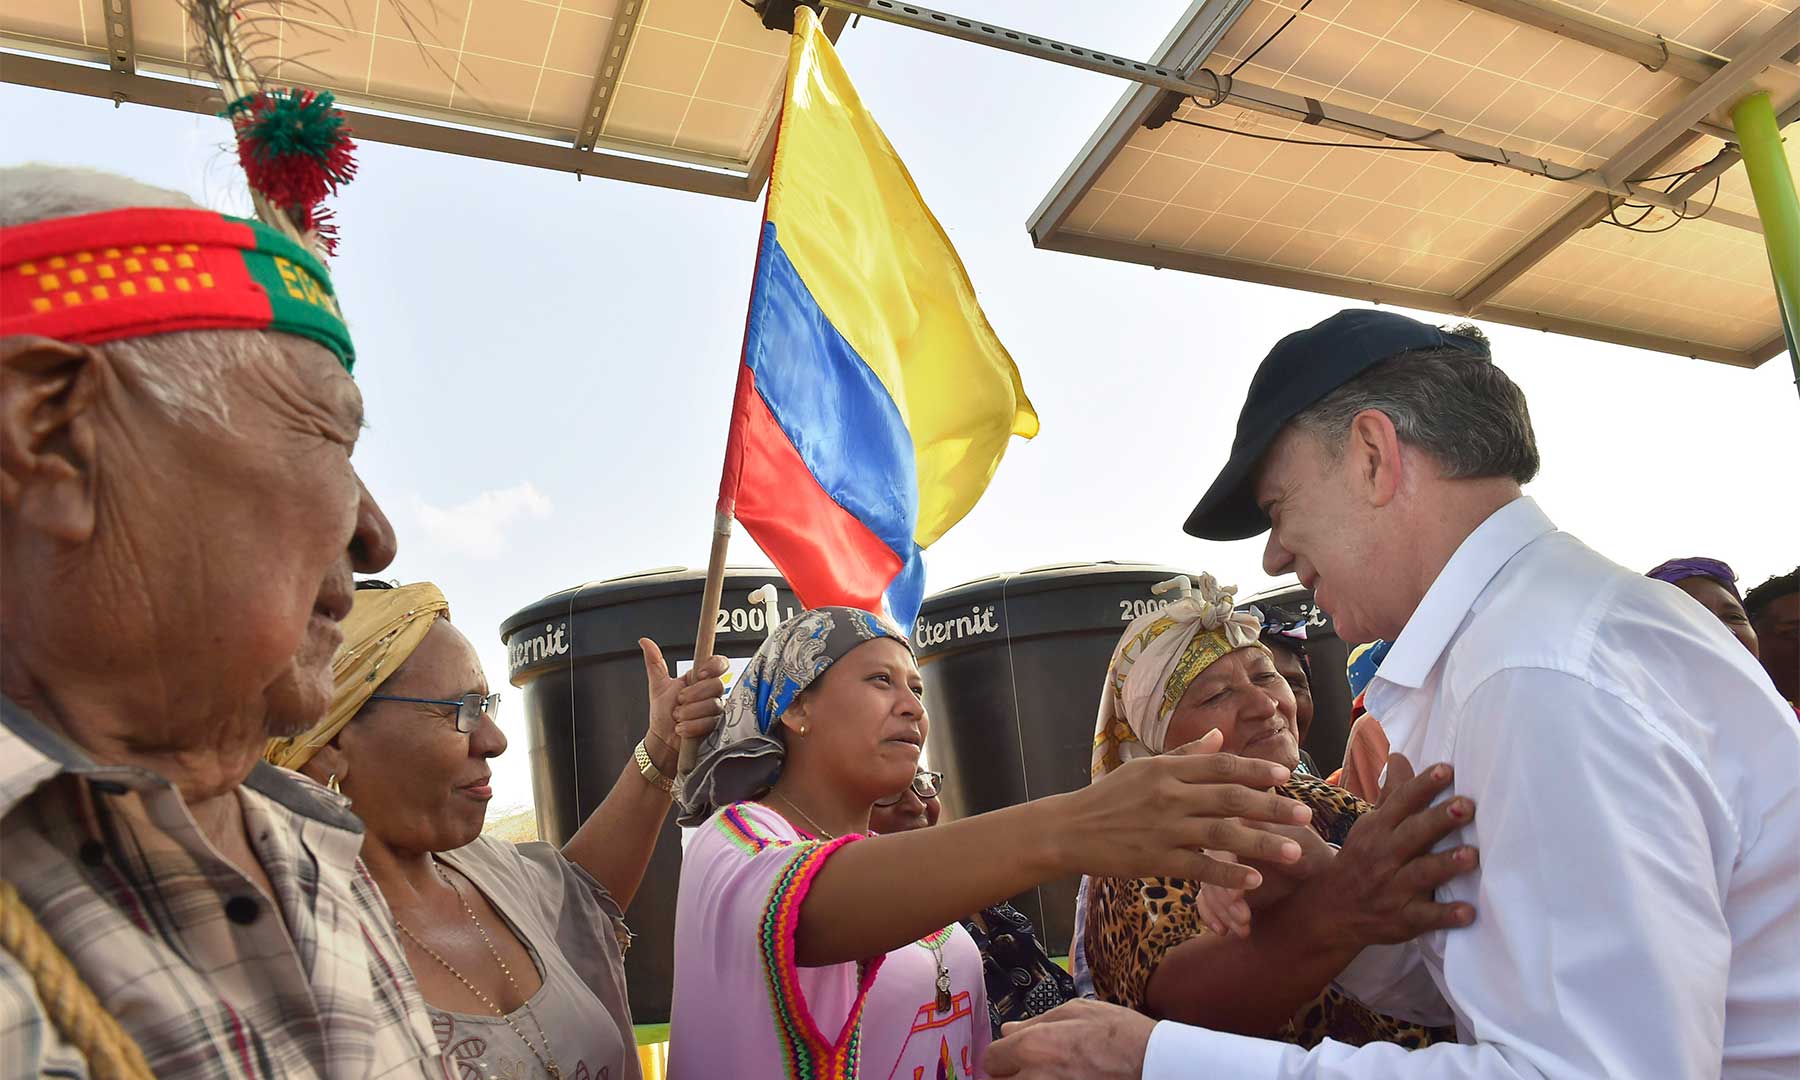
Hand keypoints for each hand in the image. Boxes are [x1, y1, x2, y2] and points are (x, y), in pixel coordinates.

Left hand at [640, 639, 727, 765]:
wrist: (662, 738)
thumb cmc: (663, 712)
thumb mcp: (658, 685)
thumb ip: (655, 662)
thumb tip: (645, 641)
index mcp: (700, 678)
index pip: (719, 663)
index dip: (713, 667)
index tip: (699, 674)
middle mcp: (711, 692)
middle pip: (717, 685)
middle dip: (694, 694)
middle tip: (679, 702)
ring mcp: (715, 709)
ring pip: (713, 705)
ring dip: (690, 712)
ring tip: (678, 717)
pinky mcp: (717, 726)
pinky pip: (710, 722)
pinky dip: (692, 726)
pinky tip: (681, 728)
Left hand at [984, 999, 1154, 1078]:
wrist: (1153, 1064)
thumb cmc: (1120, 1035)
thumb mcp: (1078, 1011)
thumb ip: (1036, 1021)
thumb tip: (1009, 1030)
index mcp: (1034, 1046)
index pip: (991, 1059)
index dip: (1002, 1056)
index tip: (1011, 1056)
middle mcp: (1036, 1077)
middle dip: (1011, 1075)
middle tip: (1030, 1067)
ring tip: (1049, 1075)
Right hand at [1056, 729, 1313, 889]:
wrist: (1069, 830)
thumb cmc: (1108, 797)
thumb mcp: (1143, 768)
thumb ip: (1183, 754)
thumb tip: (1219, 736)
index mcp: (1166, 770)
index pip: (1221, 766)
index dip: (1256, 771)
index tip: (1286, 777)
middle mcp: (1169, 795)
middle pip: (1230, 798)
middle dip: (1272, 807)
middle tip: (1305, 815)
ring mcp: (1163, 829)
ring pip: (1222, 834)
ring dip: (1261, 843)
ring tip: (1293, 851)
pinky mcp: (1155, 859)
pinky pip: (1199, 867)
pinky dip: (1227, 874)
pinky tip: (1253, 880)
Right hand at [1196, 821, 1332, 935]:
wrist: (1318, 874)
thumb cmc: (1312, 855)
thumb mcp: (1303, 847)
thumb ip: (1285, 845)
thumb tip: (1274, 842)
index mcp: (1242, 822)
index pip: (1225, 842)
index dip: (1228, 869)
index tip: (1238, 895)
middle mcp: (1226, 841)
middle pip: (1211, 868)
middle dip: (1225, 898)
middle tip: (1244, 918)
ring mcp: (1221, 864)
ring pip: (1208, 886)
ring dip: (1223, 910)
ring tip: (1244, 928)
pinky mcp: (1220, 885)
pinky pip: (1205, 899)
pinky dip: (1211, 915)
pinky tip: (1223, 930)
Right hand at [1299, 754, 1477, 950]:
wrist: (1331, 910)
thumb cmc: (1361, 861)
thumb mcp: (1370, 826)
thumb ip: (1392, 795)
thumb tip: (1400, 756)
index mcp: (1377, 829)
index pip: (1401, 802)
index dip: (1423, 786)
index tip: (1447, 769)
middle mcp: (1384, 856)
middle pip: (1413, 834)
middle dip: (1439, 820)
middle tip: (1467, 806)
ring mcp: (1393, 889)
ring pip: (1421, 874)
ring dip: (1446, 864)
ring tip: (1472, 856)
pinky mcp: (1402, 919)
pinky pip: (1425, 917)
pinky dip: (1446, 915)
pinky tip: (1469, 912)